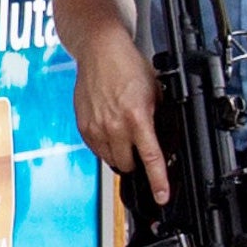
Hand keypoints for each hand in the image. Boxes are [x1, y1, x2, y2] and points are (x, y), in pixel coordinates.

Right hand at [72, 24, 169, 205]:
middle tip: (140, 146)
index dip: (158, 181)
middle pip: (128, 165)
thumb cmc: (127, 66)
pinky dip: (106, 146)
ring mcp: (96, 128)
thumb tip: (163, 139)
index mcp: (136, 118)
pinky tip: (111, 129)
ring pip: (111, 160)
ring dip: (121, 154)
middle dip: (136, 162)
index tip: (162, 196)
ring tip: (124, 133)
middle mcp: (114, 127)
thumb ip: (158, 118)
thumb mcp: (155, 92)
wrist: (100, 50)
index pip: (150, 159)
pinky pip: (97, 150)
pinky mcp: (83, 127)